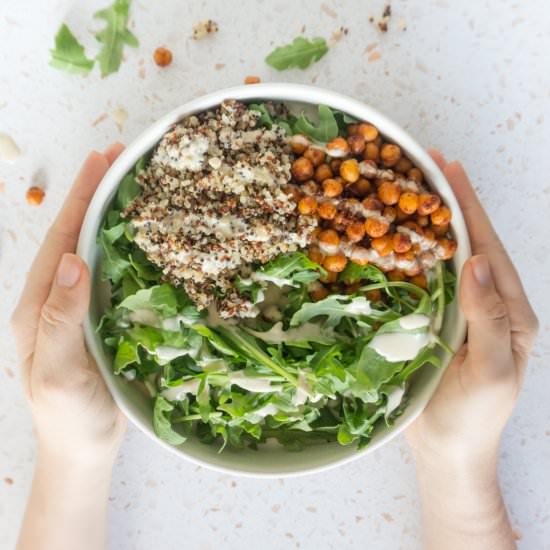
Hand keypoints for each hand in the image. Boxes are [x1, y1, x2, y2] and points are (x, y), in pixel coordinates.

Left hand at [11, 144, 126, 465]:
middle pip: (74, 237)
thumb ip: (59, 320)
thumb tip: (72, 261)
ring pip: (92, 252)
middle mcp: (55, 301)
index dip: (80, 199)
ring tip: (131, 185)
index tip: (100, 162)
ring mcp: (77, 309)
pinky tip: (142, 237)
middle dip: (94, 195)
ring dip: (109, 216)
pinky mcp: (99, 320)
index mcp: (37, 307)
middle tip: (118, 158)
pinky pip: (110, 275)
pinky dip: (124, 248)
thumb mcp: (59, 373)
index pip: (60, 241)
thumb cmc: (69, 418)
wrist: (82, 449)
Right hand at [406, 152, 538, 465]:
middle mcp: (484, 305)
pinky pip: (420, 283)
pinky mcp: (431, 323)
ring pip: (442, 260)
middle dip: (449, 204)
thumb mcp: (493, 372)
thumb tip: (474, 261)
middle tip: (425, 165)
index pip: (489, 249)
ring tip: (406, 191)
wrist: (448, 452)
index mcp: (510, 313)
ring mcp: (456, 313)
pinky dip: (407, 256)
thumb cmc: (474, 418)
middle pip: (467, 244)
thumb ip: (489, 318)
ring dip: (426, 224)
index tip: (449, 170)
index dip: (470, 208)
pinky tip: (391, 239)